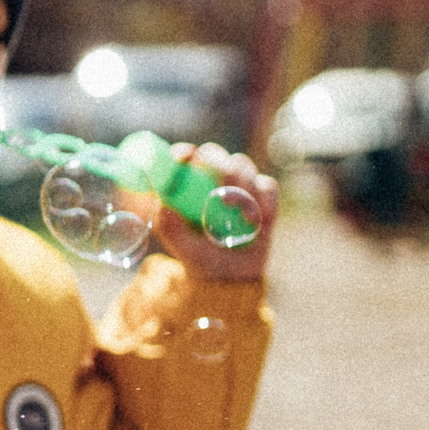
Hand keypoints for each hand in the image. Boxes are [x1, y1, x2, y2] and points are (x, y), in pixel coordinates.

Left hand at [147, 142, 276, 284]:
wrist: (231, 276)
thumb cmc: (200, 258)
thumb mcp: (181, 247)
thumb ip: (169, 226)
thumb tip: (161, 204)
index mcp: (187, 187)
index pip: (183, 159)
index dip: (183, 153)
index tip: (186, 156)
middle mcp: (211, 179)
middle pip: (215, 155)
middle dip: (220, 167)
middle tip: (223, 190)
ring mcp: (238, 185)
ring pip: (242, 165)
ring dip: (243, 188)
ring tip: (243, 218)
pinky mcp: (263, 195)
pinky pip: (267, 185)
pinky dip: (265, 201)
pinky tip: (258, 222)